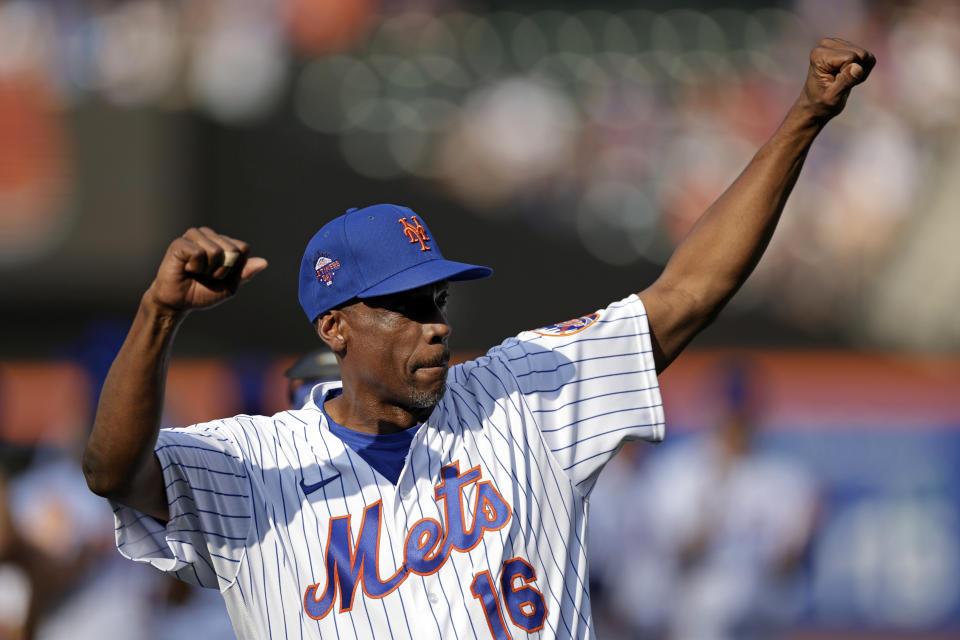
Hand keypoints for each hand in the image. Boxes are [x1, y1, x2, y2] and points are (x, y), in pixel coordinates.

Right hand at [144, 227, 267, 313]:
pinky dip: (196, 267)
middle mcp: (209, 235)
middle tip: (207, 275)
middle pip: (233, 249)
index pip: (243, 248)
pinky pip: (200, 253)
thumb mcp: (230, 286)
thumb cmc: (203, 292)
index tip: (221, 275)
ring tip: (197, 271)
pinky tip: (187, 268)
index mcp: (223, 242)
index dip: (236, 267)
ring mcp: (194, 236)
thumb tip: (264, 262)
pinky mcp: (180, 242)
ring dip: (209, 269)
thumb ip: (245, 273)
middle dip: (223, 270)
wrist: (179, 302)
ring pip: (217, 251)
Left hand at [800, 37, 875, 120]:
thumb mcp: (832, 98)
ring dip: (859, 72)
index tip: (834, 84)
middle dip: (856, 72)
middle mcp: (827, 44)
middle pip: (861, 54)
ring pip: (867, 56)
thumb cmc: (820, 103)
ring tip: (842, 81)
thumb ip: (844, 82)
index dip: (848, 74)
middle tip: (840, 84)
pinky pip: (869, 58)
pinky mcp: (846, 47)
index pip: (851, 57)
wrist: (815, 105)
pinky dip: (862, 71)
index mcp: (819, 54)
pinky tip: (847, 77)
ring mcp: (837, 43)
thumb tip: (858, 67)